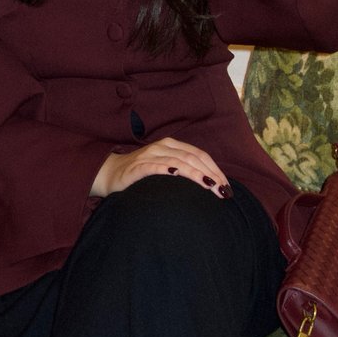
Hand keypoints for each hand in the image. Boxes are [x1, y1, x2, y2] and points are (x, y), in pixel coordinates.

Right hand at [91, 137, 231, 199]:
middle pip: (192, 158)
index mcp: (172, 145)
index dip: (215, 169)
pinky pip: (155, 167)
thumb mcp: (165, 168)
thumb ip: (183, 170)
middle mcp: (162, 147)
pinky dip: (168, 170)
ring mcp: (149, 155)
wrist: (111, 174)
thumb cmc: (142, 174)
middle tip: (223, 191)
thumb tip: (211, 184)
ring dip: (195, 174)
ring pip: (178, 162)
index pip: (199, 155)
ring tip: (209, 186)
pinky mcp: (137, 167)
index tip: (227, 186)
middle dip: (210, 174)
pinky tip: (178, 175)